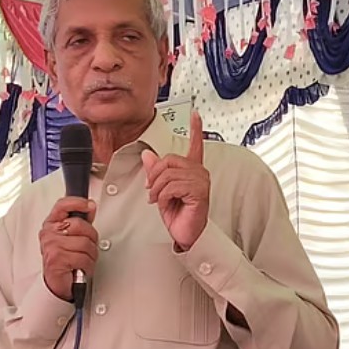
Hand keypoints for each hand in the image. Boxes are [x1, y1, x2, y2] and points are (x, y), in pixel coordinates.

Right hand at [39, 197, 98, 300]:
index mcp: (51, 225)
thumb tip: (90, 207)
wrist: (56, 285)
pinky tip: (80, 267)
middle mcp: (49, 234)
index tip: (89, 205)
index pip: (62, 205)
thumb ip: (81, 222)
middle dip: (90, 238)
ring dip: (90, 255)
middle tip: (86, 248)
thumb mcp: (72, 237)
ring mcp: (52, 246)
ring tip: (82, 259)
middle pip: (80, 225)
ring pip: (85, 243)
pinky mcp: (57, 259)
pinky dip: (87, 266)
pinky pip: (83, 258)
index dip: (77, 202)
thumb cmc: (65, 260)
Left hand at [141, 111, 209, 250]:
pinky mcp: (199, 190)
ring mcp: (201, 180)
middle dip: (154, 177)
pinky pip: (172, 186)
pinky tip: (168, 204)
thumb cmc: (178, 215)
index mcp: (192, 169)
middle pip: (168, 160)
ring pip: (167, 174)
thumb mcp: (160, 191)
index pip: (195, 145)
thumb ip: (155, 172)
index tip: (195, 114)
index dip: (196, 128)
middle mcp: (199, 172)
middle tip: (152, 192)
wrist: (185, 234)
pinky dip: (164, 196)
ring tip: (159, 201)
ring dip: (157, 190)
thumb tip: (147, 154)